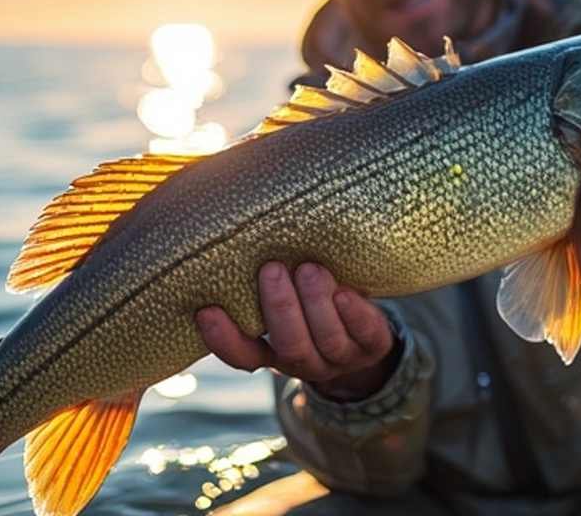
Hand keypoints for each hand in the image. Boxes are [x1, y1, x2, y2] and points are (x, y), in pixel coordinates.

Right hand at [196, 262, 398, 401]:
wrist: (365, 331)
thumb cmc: (310, 301)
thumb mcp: (285, 297)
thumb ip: (261, 276)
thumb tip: (227, 220)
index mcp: (274, 352)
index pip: (243, 356)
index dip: (223, 339)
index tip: (206, 310)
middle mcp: (305, 360)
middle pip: (290, 346)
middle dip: (280, 308)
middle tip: (272, 269)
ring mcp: (341, 357)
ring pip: (327, 340)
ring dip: (316, 304)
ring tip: (310, 270)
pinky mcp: (374, 345)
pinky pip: (365, 334)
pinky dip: (354, 313)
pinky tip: (344, 292)